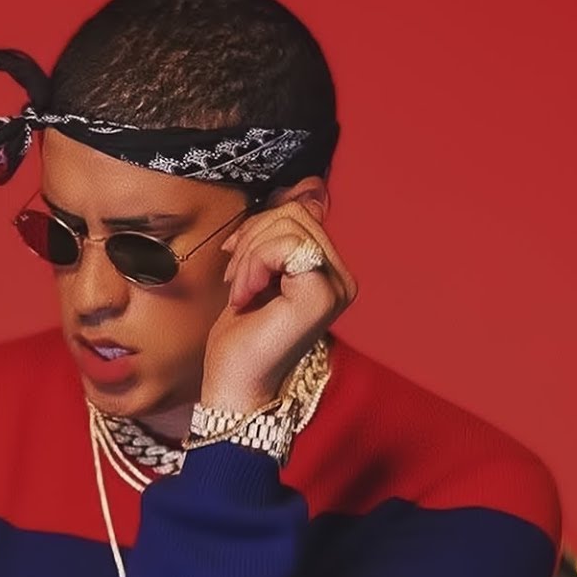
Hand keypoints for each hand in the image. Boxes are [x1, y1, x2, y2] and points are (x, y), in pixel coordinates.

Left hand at [201, 194, 356, 411]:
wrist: (234, 385)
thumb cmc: (241, 336)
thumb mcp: (259, 272)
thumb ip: (278, 237)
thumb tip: (302, 191)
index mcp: (329, 271)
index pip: (301, 212)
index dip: (261, 225)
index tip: (236, 256)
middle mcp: (342, 278)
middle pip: (294, 214)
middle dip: (252, 238)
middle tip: (236, 278)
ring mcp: (336, 287)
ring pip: (288, 225)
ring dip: (249, 254)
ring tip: (241, 289)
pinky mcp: (321, 295)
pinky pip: (284, 247)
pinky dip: (253, 265)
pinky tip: (245, 297)